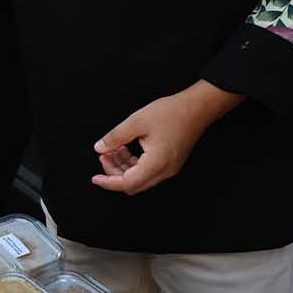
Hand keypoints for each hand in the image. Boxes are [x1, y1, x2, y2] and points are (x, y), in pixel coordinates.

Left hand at [90, 81, 243, 195]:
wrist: (196, 108)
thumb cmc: (171, 113)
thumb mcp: (136, 121)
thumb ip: (115, 137)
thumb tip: (100, 148)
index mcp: (157, 163)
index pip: (128, 183)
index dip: (109, 182)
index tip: (96, 178)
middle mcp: (165, 170)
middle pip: (133, 184)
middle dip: (115, 173)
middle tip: (104, 155)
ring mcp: (169, 168)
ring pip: (140, 178)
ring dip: (123, 167)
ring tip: (112, 149)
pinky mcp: (170, 163)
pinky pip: (147, 171)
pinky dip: (133, 163)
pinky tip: (125, 148)